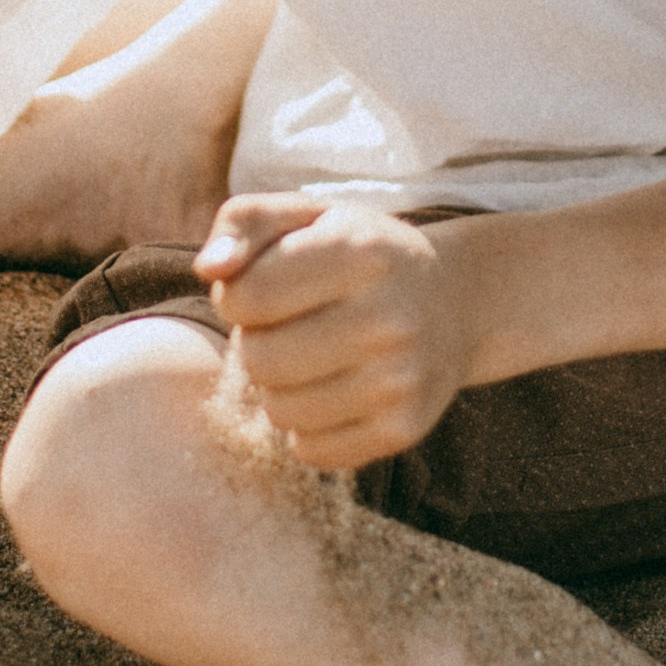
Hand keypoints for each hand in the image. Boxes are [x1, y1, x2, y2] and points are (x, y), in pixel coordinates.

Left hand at [195, 195, 472, 470]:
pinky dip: (308, 426)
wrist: (455, 301)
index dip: (236, 295)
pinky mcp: (403, 428)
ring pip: (279, 411)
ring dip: (280, 387)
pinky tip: (334, 390)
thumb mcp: (306, 215)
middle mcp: (388, 318)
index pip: (245, 296)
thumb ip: (244, 223)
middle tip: (288, 326)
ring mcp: (401, 379)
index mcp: (361, 251)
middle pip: (258, 359)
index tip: (264, 287)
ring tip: (311, 357)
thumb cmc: (359, 253)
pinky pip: (310, 449)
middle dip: (257, 343)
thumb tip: (210, 269)